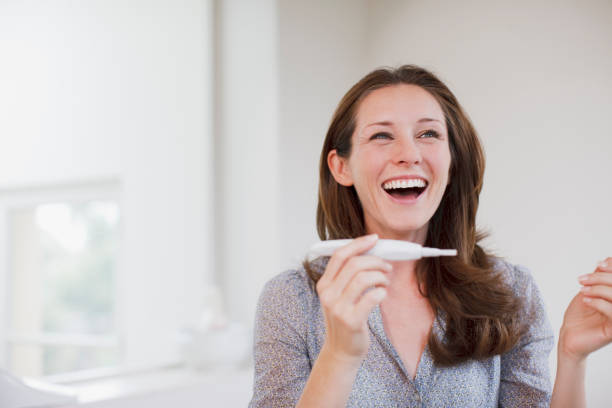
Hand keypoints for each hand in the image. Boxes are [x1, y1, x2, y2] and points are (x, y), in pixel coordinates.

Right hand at [315, 234, 390, 364]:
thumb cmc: (345, 319)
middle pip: (354, 264)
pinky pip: (372, 297)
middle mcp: (328, 294)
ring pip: (364, 278)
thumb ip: (347, 277)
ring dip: (381, 276)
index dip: (358, 243)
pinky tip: (383, 295)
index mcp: (324, 284)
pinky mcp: (351, 320)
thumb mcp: (339, 296)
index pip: (340, 255)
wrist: (342, 351)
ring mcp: (338, 308)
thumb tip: (370, 252)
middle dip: (375, 260)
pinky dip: (382, 292)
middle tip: (387, 266)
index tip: (374, 238)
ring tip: (385, 281)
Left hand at [559, 257, 611, 361]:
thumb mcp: (588, 291)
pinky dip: (598, 302)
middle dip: (602, 278)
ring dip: (599, 289)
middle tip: (583, 279)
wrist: (569, 335)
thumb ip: (598, 278)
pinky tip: (585, 300)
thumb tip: (606, 260)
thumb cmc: (580, 314)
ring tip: (582, 290)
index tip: (599, 264)